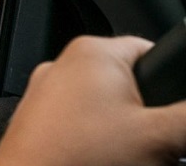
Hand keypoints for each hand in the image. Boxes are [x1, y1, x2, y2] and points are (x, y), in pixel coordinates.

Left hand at [0, 36, 185, 164]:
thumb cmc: (75, 159)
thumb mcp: (157, 136)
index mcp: (93, 52)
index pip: (154, 51)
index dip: (172, 86)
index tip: (175, 114)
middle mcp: (62, 67)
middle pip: (130, 86)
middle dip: (148, 117)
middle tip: (152, 145)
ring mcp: (44, 94)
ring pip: (103, 110)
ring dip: (123, 133)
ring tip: (124, 157)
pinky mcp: (36, 122)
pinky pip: (78, 125)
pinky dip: (94, 142)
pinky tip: (99, 160)